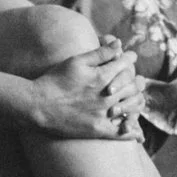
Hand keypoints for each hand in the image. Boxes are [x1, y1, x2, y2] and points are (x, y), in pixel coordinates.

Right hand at [26, 38, 142, 138]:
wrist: (38, 106)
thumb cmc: (55, 80)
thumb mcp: (76, 61)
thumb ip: (100, 53)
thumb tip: (119, 43)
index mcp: (102, 77)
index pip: (126, 64)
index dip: (130, 58)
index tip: (131, 56)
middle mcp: (107, 96)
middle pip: (133, 86)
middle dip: (137, 79)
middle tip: (137, 77)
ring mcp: (103, 114)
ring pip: (132, 107)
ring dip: (138, 100)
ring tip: (137, 97)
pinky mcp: (98, 129)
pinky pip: (121, 133)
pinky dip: (132, 131)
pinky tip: (137, 130)